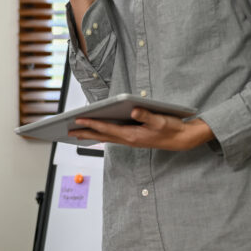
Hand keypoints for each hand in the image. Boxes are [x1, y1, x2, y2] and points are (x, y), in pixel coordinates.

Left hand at [69, 108, 214, 150]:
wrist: (182, 139)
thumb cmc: (171, 128)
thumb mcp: (161, 120)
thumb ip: (146, 115)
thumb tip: (133, 111)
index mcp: (132, 136)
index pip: (107, 129)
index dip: (91, 124)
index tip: (77, 119)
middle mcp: (129, 140)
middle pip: (102, 135)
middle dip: (85, 132)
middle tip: (68, 130)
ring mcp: (130, 140)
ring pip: (106, 137)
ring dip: (91, 135)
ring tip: (77, 132)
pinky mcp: (133, 139)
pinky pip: (113, 137)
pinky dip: (102, 134)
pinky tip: (97, 132)